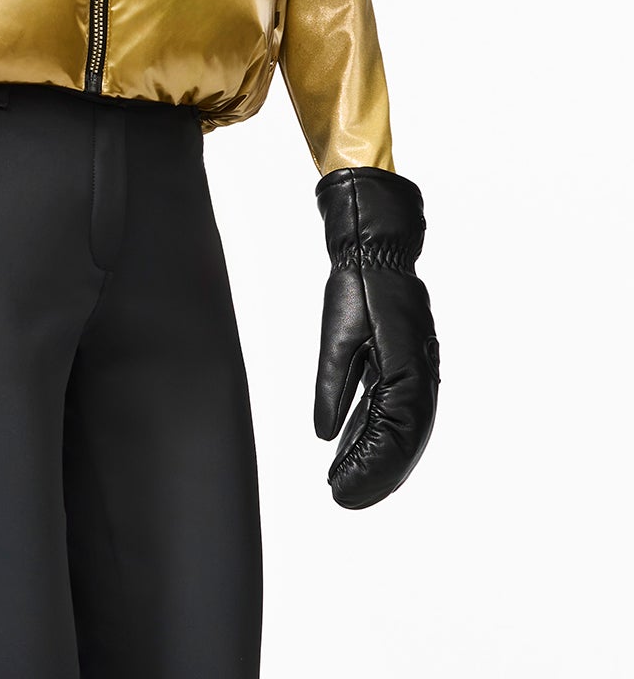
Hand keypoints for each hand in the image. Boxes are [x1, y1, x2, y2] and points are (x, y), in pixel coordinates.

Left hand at [313, 165, 439, 508]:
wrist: (379, 249)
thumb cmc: (360, 284)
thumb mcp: (337, 334)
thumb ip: (332, 386)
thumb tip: (325, 435)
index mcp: (407, 369)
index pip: (392, 435)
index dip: (367, 468)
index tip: (339, 488)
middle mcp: (421, 376)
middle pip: (404, 442)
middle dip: (375, 474)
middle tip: (343, 498)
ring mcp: (419, 372)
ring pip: (405, 431)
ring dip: (381, 461)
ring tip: (349, 484)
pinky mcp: (409, 366)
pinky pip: (399, 412)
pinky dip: (381, 437)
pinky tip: (358, 450)